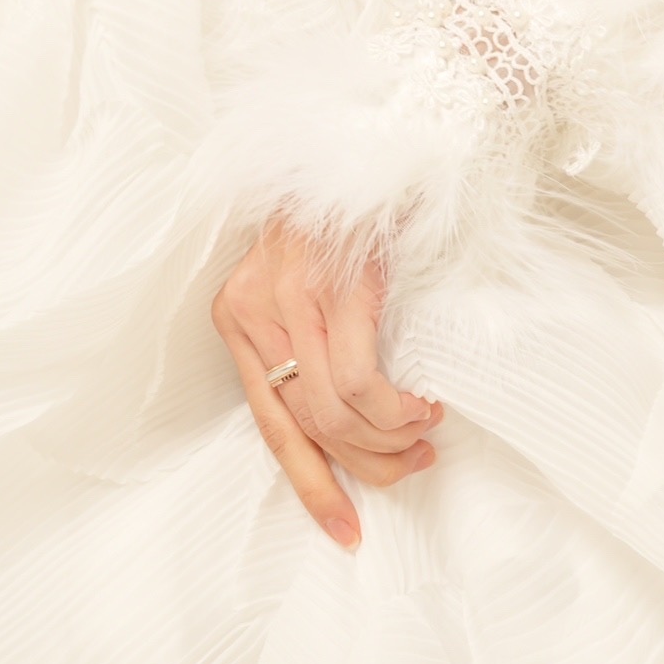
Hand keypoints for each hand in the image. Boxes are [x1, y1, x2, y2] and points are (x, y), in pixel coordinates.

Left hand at [212, 222, 444, 551]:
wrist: (373, 132)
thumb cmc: (350, 211)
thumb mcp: (314, 279)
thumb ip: (316, 341)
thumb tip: (354, 423)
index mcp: (238, 316)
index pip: (269, 426)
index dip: (312, 486)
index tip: (347, 531)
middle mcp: (251, 309)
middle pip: (305, 428)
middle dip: (366, 467)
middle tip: (412, 463)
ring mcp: (288, 297)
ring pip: (333, 413)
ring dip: (390, 438)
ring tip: (425, 428)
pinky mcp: (331, 286)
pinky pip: (358, 380)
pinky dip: (395, 407)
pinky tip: (423, 402)